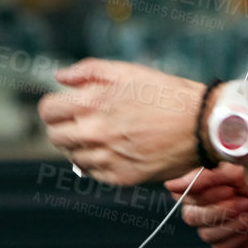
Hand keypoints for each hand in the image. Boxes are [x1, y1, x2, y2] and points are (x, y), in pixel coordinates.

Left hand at [38, 59, 205, 185]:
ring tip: (103, 135)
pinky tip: (112, 150)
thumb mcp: (126, 70)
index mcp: (92, 103)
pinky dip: (96, 162)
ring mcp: (106, 158)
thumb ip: (87, 71)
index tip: (64, 106)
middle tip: (82, 121)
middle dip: (63, 126)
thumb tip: (60, 78)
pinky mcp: (120, 177)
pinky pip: (92, 173)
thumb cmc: (165, 94)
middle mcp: (94, 132)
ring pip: (72, 156)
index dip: (54, 107)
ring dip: (80, 145)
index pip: (47, 111)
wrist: (200, 125)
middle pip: (55, 136)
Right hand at [164, 160, 247, 247]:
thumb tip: (169, 184)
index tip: (229, 185)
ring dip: (233, 222)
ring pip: (207, 235)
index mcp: (212, 187)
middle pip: (191, 218)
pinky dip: (240, 235)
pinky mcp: (239, 247)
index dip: (203, 193)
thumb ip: (204, 178)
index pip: (184, 196)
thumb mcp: (239, 173)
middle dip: (219, 209)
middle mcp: (215, 208)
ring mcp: (226, 229)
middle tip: (246, 199)